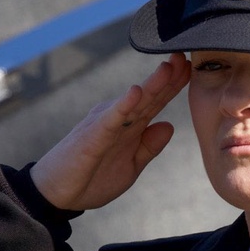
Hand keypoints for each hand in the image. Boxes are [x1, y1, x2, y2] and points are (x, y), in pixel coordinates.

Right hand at [30, 53, 189, 210]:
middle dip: (168, 77)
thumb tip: (169, 125)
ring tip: (169, 68)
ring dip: (151, 85)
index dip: (173, 86)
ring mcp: (105, 124)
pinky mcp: (92, 135)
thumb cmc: (91, 178)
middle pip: (148, 96)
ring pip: (133, 102)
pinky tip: (136, 92)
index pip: (155, 102)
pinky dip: (124, 105)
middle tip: (186, 56)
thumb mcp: (131, 166)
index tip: (192, 68)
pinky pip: (111, 118)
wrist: (57, 194)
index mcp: (129, 126)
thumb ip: (149, 147)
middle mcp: (118, 118)